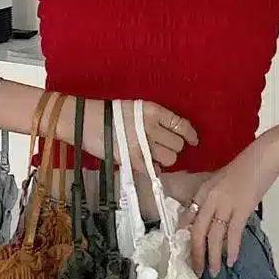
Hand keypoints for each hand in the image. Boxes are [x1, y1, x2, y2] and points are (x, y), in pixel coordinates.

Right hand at [56, 96, 198, 176]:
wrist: (85, 121)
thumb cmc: (110, 113)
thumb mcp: (136, 109)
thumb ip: (155, 120)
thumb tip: (172, 135)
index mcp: (153, 111)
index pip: (181, 125)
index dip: (190, 134)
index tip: (193, 140)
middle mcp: (151, 127)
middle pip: (177, 145)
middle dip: (173, 147)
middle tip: (162, 146)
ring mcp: (142, 145)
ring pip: (170, 159)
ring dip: (164, 159)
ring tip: (153, 155)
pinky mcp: (132, 160)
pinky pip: (153, 169)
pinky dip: (152, 169)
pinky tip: (145, 163)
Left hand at [178, 131, 278, 277]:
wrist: (266, 153)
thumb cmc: (247, 165)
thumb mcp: (223, 180)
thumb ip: (215, 197)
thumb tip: (211, 218)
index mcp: (204, 189)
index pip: (189, 217)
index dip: (186, 237)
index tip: (185, 253)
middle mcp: (210, 196)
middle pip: (197, 231)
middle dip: (196, 254)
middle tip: (196, 271)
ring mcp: (225, 202)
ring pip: (213, 235)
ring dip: (212, 256)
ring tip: (213, 272)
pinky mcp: (241, 207)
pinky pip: (233, 233)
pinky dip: (231, 249)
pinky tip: (231, 261)